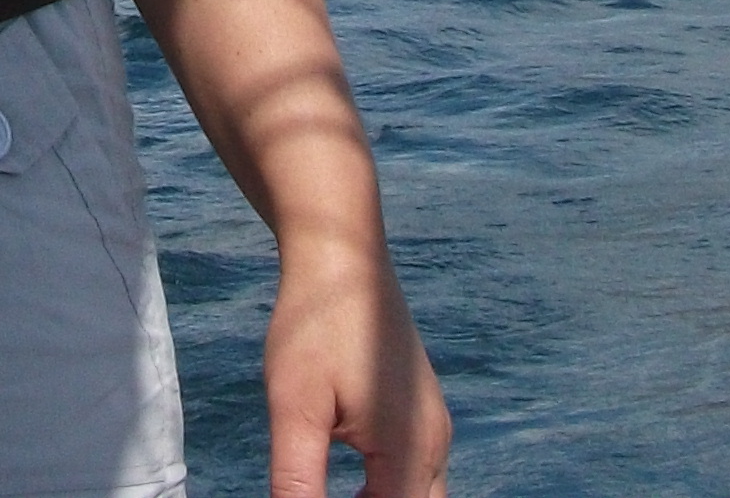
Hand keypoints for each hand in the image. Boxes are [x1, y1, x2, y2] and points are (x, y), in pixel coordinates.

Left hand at [266, 234, 450, 497]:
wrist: (342, 255)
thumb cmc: (315, 325)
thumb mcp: (295, 409)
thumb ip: (297, 481)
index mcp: (409, 451)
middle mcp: (434, 443)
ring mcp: (434, 425)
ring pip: (422, 497)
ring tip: (334, 497)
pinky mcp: (422, 409)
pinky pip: (417, 472)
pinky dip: (389, 491)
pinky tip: (351, 488)